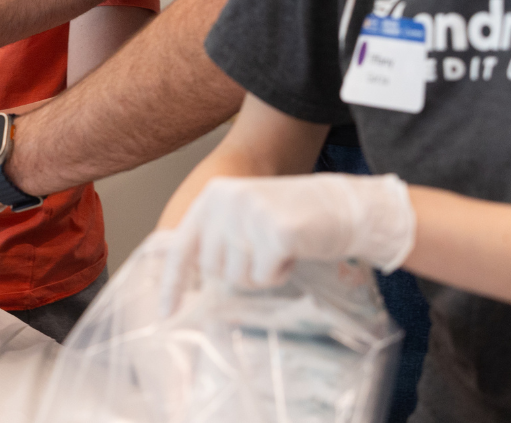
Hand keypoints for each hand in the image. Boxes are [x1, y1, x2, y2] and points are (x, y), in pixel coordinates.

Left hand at [160, 173, 414, 314]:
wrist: (344, 206)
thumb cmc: (293, 218)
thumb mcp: (244, 216)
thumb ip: (216, 236)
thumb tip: (188, 277)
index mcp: (213, 195)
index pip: (182, 246)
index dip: (173, 282)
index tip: (165, 313)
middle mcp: (225, 200)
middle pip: (213, 269)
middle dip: (240, 273)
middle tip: (265, 253)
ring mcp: (249, 214)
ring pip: (238, 277)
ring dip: (261, 273)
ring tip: (280, 249)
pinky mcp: (274, 231)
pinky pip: (265, 276)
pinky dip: (280, 274)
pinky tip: (294, 252)